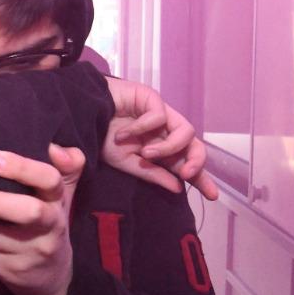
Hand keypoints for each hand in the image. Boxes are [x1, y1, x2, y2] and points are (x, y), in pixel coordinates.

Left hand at [0, 145, 82, 294]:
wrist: (51, 278)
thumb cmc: (48, 225)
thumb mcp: (61, 198)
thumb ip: (64, 169)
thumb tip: (56, 146)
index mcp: (58, 202)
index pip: (49, 180)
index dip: (21, 167)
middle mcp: (51, 227)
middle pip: (26, 211)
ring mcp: (34, 252)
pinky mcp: (14, 271)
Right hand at [103, 77, 218, 199]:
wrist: (81, 114)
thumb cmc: (100, 137)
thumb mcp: (126, 162)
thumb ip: (152, 173)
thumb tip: (179, 188)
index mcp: (159, 149)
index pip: (185, 164)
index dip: (200, 178)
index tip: (212, 196)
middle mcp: (165, 132)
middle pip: (195, 146)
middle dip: (196, 161)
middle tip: (187, 173)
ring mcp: (161, 114)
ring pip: (186, 131)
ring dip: (167, 147)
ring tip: (146, 153)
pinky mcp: (153, 98)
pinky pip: (159, 116)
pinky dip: (141, 128)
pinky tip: (124, 133)